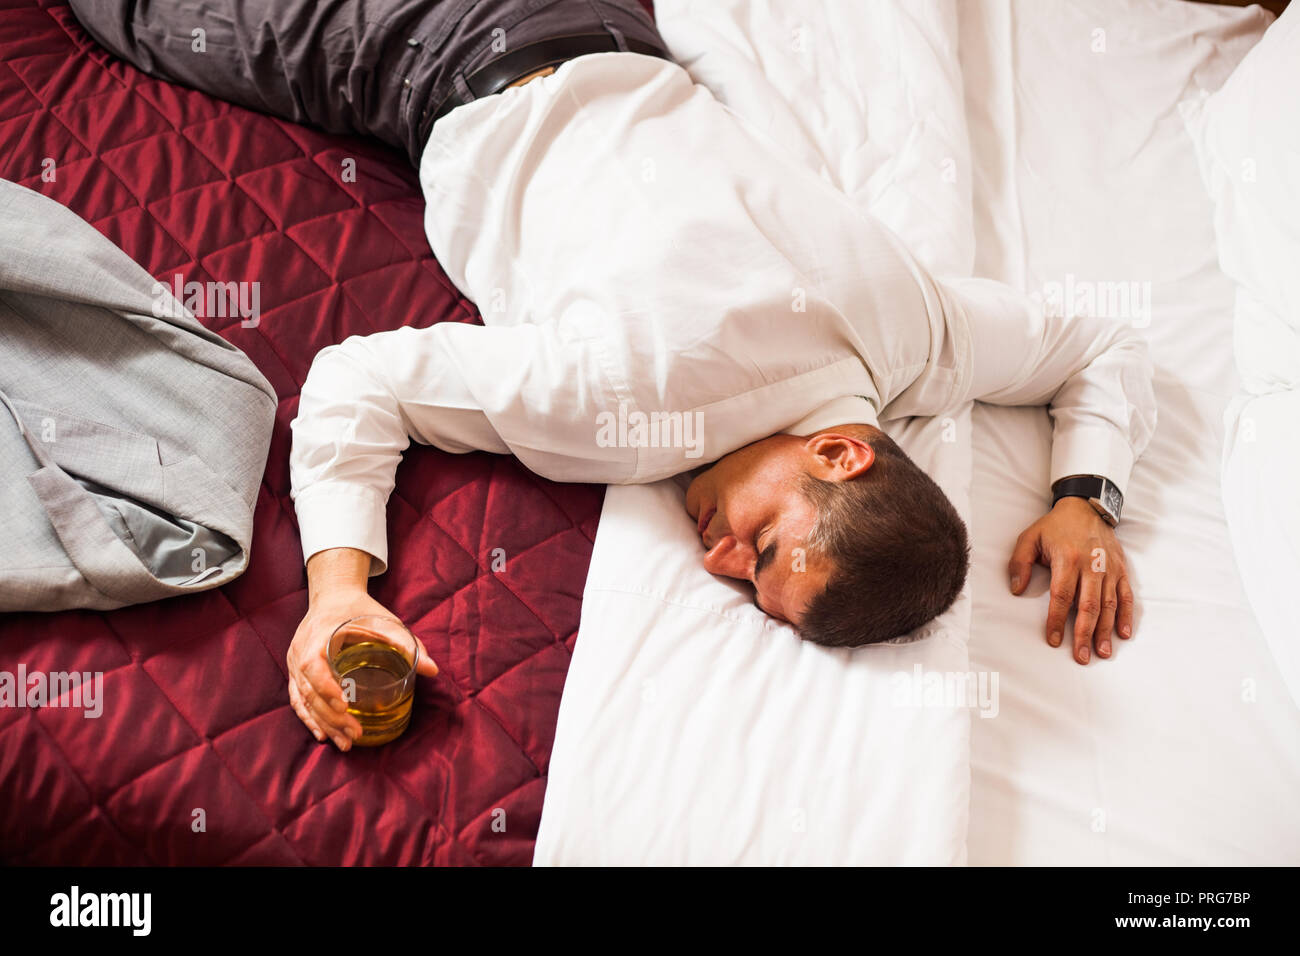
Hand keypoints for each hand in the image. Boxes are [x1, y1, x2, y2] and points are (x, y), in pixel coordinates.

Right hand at [288, 548, 437, 749]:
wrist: (333, 597)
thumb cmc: (359, 609)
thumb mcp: (384, 621)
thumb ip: (407, 643)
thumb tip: (433, 669)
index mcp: (317, 636)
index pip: (313, 666)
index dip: (326, 688)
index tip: (344, 705)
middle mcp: (300, 652)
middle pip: (309, 691)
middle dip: (331, 716)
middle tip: (354, 734)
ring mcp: (294, 664)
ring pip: (303, 700)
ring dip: (323, 724)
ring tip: (345, 744)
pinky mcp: (296, 673)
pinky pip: (297, 700)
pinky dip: (309, 719)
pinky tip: (323, 736)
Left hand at [1007, 497, 1133, 663]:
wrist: (1086, 506)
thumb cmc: (1055, 526)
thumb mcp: (1029, 537)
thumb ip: (1020, 563)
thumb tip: (1017, 590)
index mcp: (1067, 558)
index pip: (1062, 596)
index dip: (1057, 620)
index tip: (1053, 640)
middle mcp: (1091, 565)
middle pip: (1088, 606)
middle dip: (1084, 634)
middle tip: (1081, 657)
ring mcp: (1109, 568)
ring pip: (1108, 605)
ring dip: (1105, 631)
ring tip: (1102, 652)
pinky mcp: (1121, 569)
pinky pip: (1126, 595)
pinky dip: (1126, 615)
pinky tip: (1123, 633)